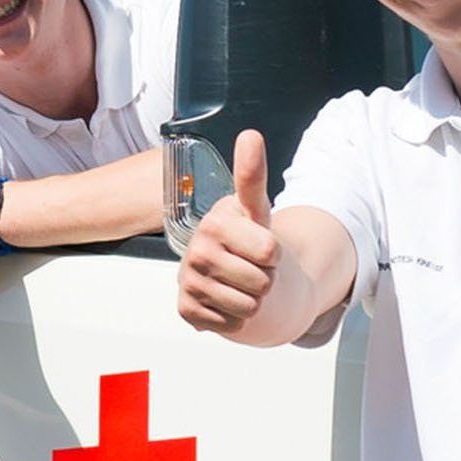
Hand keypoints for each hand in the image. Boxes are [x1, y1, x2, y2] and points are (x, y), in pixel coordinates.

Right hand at [177, 131, 277, 333]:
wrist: (229, 272)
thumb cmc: (246, 239)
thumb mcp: (256, 210)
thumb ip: (252, 176)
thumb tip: (250, 135)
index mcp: (215, 223)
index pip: (270, 252)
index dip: (274, 253)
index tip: (260, 244)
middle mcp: (196, 251)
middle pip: (262, 283)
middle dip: (264, 280)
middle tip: (250, 267)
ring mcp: (189, 281)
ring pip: (249, 308)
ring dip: (252, 301)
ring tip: (239, 283)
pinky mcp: (186, 309)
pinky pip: (231, 325)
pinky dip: (235, 319)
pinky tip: (226, 300)